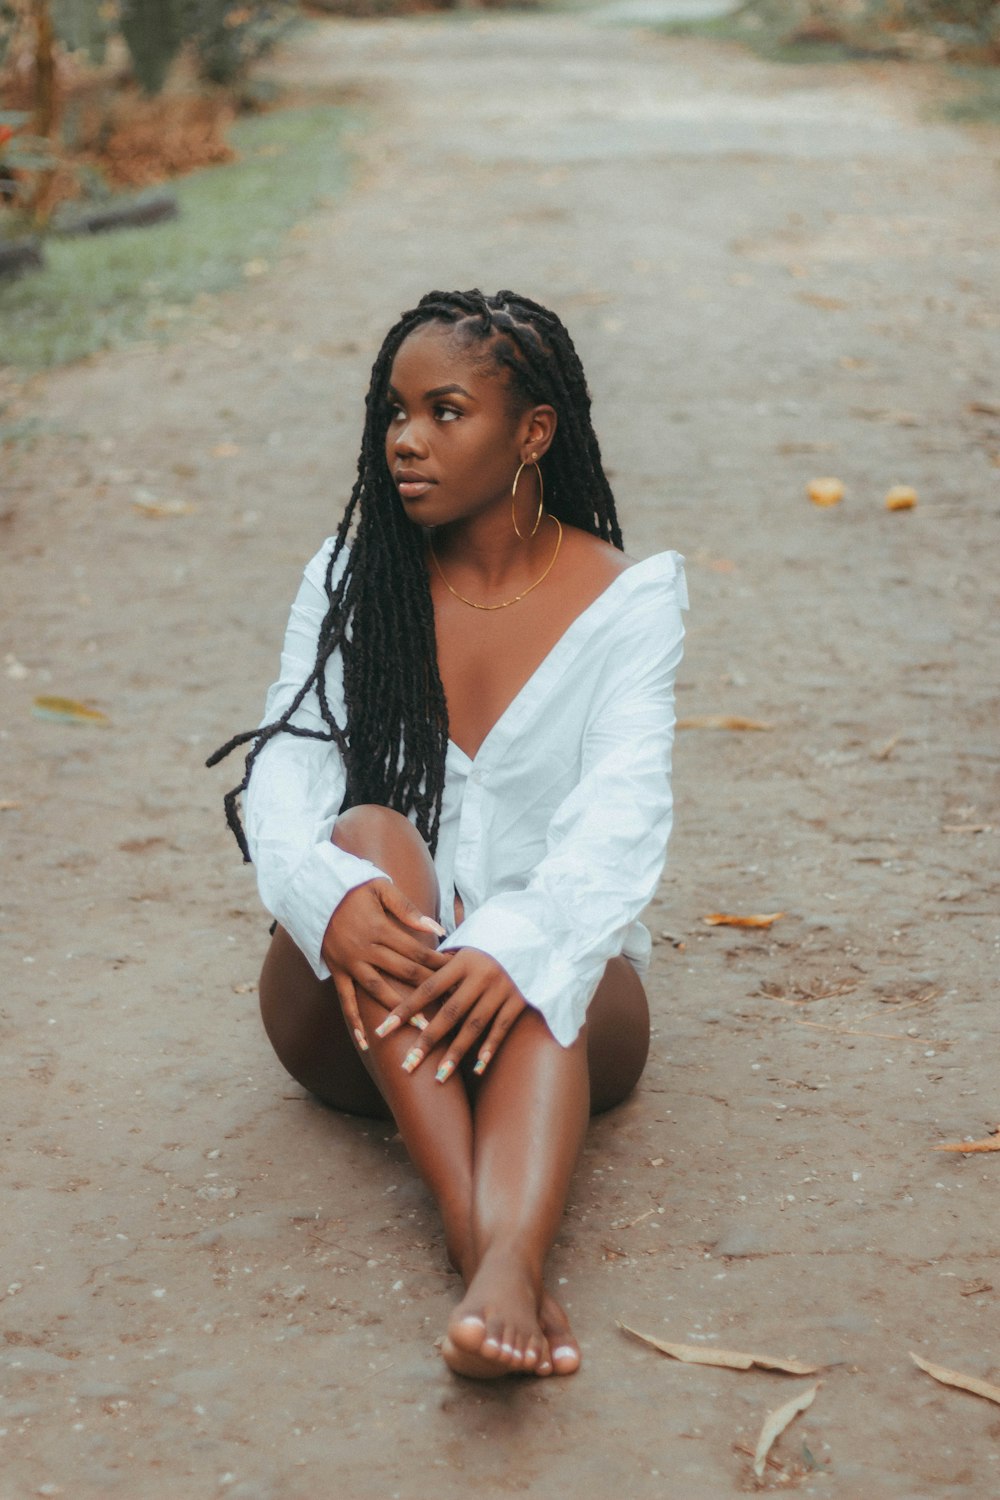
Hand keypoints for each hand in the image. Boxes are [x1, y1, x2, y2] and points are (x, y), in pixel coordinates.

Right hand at [322, 879, 448, 1049]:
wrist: (313, 891)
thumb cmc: (353, 887)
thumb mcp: (381, 888)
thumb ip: (407, 909)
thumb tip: (437, 928)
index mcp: (380, 928)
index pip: (416, 951)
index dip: (438, 964)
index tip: (458, 975)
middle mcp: (365, 949)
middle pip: (403, 972)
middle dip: (429, 988)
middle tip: (452, 1005)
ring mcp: (350, 963)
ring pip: (378, 991)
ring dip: (400, 1010)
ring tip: (422, 1028)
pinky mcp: (337, 971)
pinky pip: (346, 1000)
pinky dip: (355, 1022)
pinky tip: (367, 1041)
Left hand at [374, 947, 525, 1081]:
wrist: (530, 944)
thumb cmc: (484, 952)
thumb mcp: (462, 952)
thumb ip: (437, 967)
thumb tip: (399, 977)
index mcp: (462, 962)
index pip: (427, 989)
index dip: (404, 1010)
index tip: (383, 1030)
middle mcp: (482, 975)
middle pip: (449, 1013)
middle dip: (427, 1041)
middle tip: (407, 1065)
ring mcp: (502, 989)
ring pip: (474, 1026)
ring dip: (455, 1054)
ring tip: (438, 1076)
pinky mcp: (519, 1001)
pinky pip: (501, 1029)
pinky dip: (489, 1049)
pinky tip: (476, 1068)